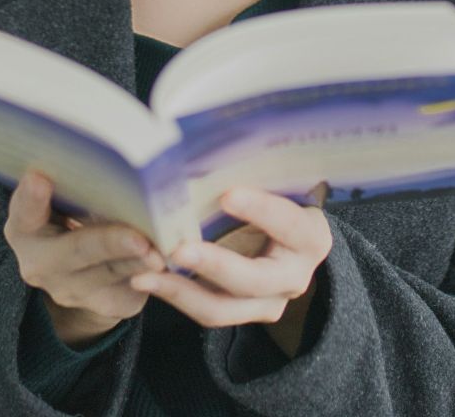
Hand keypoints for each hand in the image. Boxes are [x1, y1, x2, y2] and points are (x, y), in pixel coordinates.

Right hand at [4, 170, 163, 346]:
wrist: (81, 272)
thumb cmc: (75, 215)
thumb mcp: (65, 200)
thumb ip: (77, 183)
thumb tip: (116, 141)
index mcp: (25, 229)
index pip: (24, 211)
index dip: (31, 196)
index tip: (39, 177)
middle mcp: (41, 264)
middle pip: (78, 250)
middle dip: (110, 242)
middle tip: (137, 238)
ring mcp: (72, 289)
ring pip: (111, 272)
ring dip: (139, 262)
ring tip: (161, 254)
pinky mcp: (107, 303)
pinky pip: (132, 287)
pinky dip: (153, 273)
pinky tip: (170, 261)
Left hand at [128, 187, 331, 349]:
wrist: (287, 240)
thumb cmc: (277, 200)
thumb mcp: (276, 187)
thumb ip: (254, 175)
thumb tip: (214, 140)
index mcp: (310, 237)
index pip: (289, 224)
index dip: (261, 210)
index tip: (227, 194)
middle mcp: (295, 276)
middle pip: (253, 279)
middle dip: (214, 264)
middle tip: (178, 249)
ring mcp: (270, 303)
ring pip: (223, 308)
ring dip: (181, 291)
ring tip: (145, 274)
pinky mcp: (244, 314)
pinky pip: (208, 312)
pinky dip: (176, 296)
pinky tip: (146, 279)